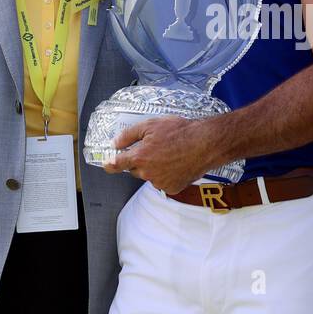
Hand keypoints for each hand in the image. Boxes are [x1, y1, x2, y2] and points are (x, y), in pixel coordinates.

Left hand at [103, 115, 220, 193]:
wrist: (205, 143)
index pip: (117, 164)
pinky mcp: (172, 188)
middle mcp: (148, 173)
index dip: (110, 163)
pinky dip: (168, 175)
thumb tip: (116, 143)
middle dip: (140, 161)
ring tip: (170, 153)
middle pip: (135, 170)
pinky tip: (177, 163)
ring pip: (150, 176)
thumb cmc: (181, 132)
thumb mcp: (151, 125)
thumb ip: (129, 135)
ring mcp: (160, 182)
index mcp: (140, 157)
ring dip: (155, 168)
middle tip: (155, 148)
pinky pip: (164, 182)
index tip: (107, 163)